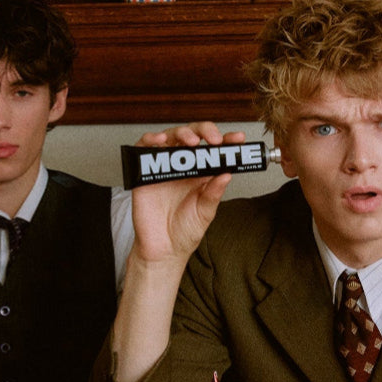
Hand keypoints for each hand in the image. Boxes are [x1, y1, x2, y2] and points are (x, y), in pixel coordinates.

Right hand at [130, 123, 246, 267]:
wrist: (163, 250)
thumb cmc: (185, 231)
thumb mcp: (205, 213)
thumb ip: (214, 193)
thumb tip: (227, 173)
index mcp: (202, 173)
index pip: (215, 150)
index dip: (227, 140)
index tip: (238, 138)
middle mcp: (183, 166)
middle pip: (193, 136)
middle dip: (205, 131)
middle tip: (215, 139)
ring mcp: (164, 167)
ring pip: (171, 137)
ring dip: (182, 133)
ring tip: (191, 141)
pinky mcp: (144, 172)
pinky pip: (144, 148)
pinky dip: (151, 139)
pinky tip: (160, 141)